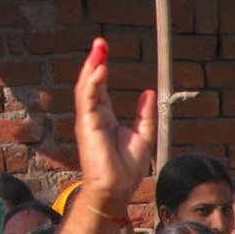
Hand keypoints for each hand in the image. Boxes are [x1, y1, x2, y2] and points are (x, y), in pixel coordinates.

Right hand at [74, 37, 155, 215]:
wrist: (118, 190)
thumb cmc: (126, 170)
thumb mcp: (143, 136)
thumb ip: (145, 114)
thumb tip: (148, 92)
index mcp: (104, 117)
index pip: (100, 87)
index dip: (101, 68)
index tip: (103, 50)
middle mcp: (94, 116)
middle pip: (90, 83)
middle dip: (94, 62)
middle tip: (99, 42)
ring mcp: (88, 120)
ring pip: (86, 88)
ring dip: (91, 68)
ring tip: (98, 51)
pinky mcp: (88, 126)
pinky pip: (88, 100)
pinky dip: (92, 84)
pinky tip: (99, 70)